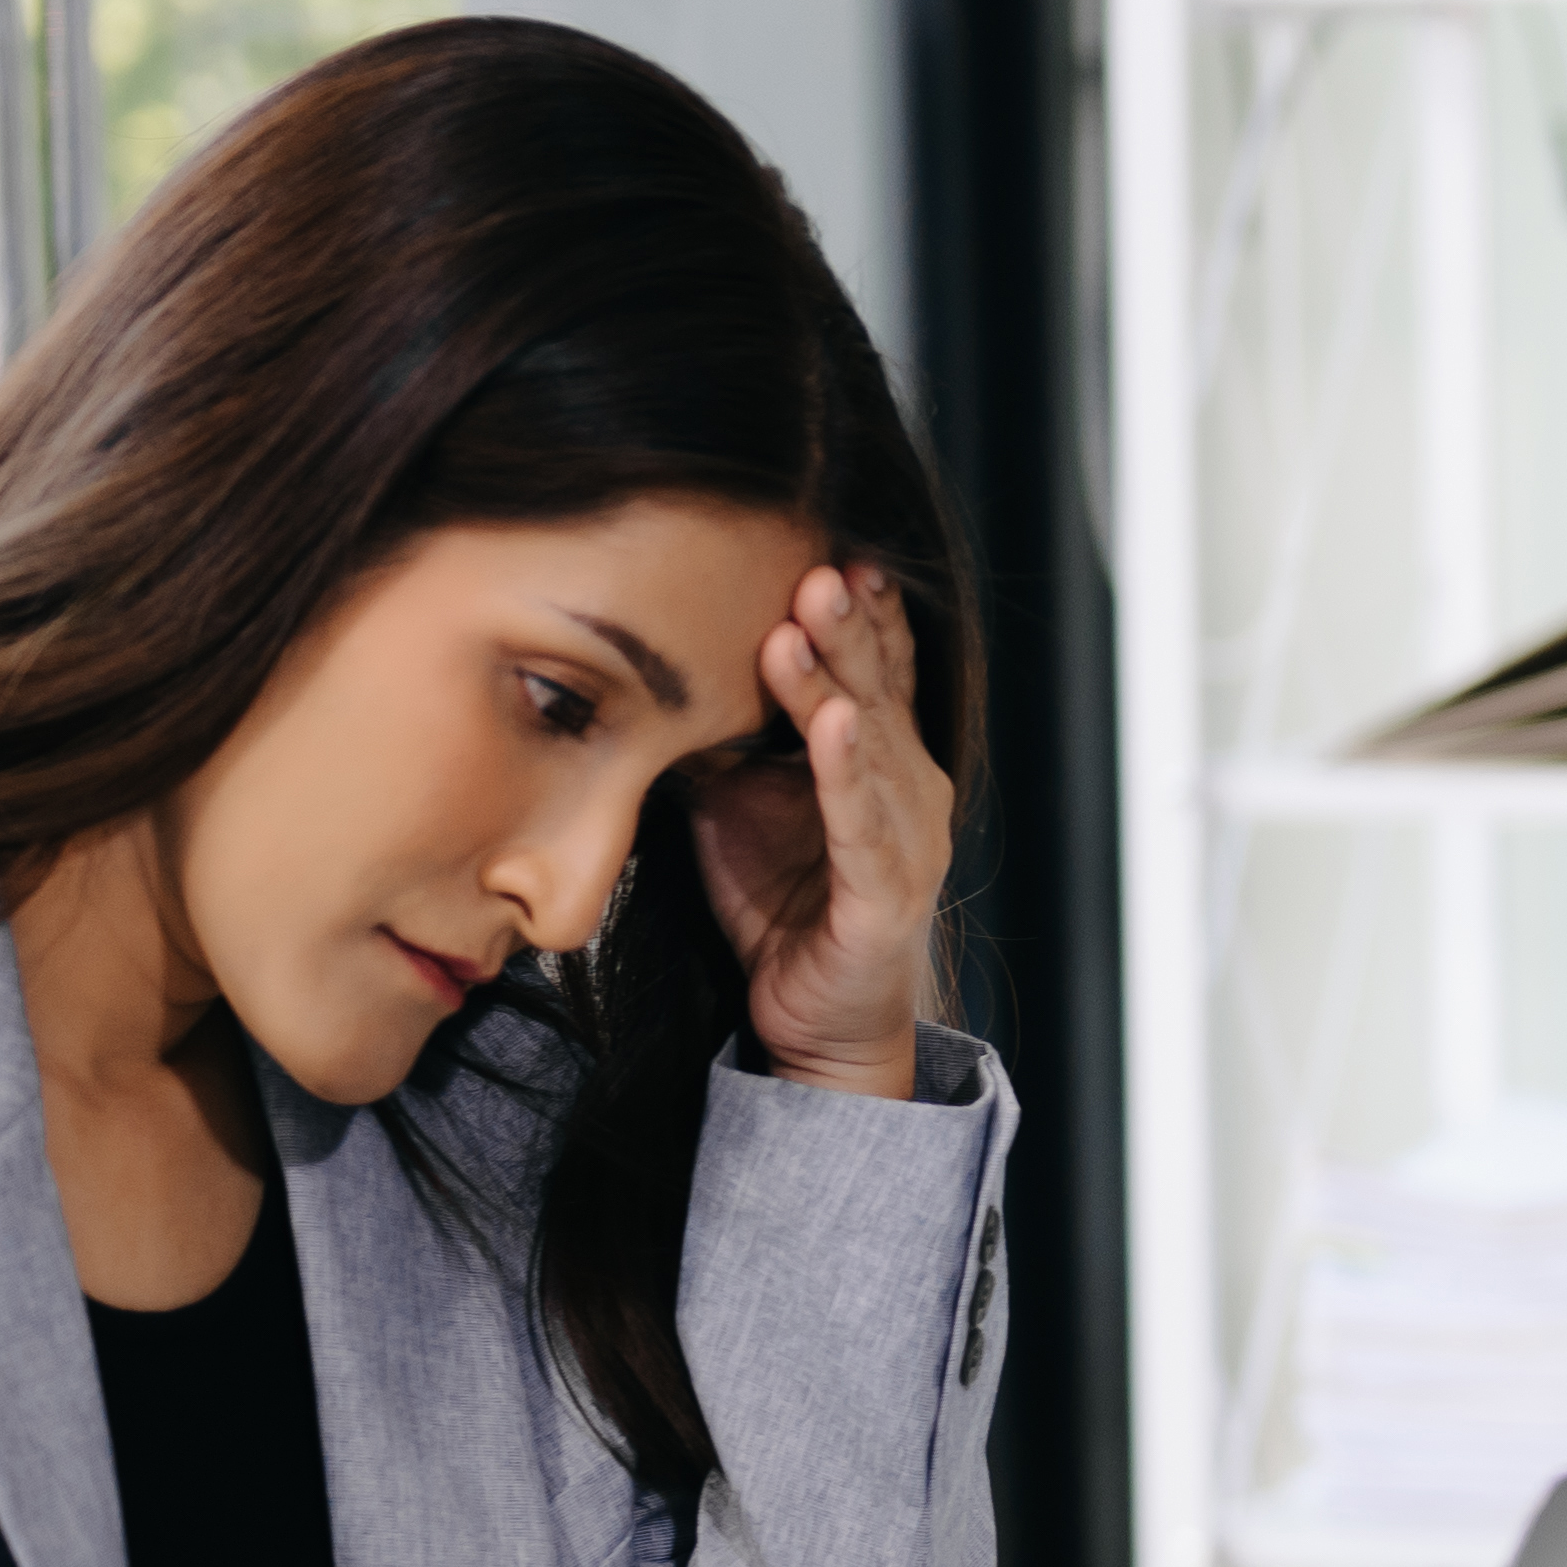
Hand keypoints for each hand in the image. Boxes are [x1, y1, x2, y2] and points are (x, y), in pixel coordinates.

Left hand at [691, 557, 953, 1099]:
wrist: (817, 1024)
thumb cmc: (783, 907)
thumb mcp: (739, 804)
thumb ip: (721, 739)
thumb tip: (655, 669)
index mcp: (880, 761)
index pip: (874, 668)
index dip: (856, 611)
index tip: (824, 542)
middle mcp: (911, 789)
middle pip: (880, 687)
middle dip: (847, 622)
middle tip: (816, 560)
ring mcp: (906, 839)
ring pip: (870, 741)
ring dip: (837, 678)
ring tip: (806, 619)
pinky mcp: (885, 893)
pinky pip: (864, 822)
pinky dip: (848, 770)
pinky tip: (838, 723)